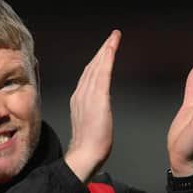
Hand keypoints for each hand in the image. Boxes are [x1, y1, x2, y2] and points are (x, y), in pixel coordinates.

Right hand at [65, 30, 121, 181]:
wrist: (85, 155)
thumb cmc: (89, 146)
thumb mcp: (90, 124)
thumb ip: (93, 113)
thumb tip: (98, 111)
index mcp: (78, 100)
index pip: (88, 76)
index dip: (97, 61)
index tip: (105, 51)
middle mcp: (80, 94)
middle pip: (91, 67)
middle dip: (102, 51)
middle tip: (112, 37)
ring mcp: (87, 95)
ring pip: (97, 66)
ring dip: (105, 50)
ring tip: (114, 38)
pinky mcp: (97, 98)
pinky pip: (102, 73)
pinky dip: (107, 59)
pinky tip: (112, 48)